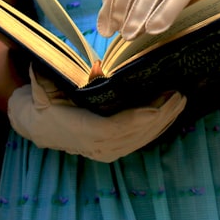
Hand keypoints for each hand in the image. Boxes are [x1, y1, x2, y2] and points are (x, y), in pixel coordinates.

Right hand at [7, 66, 186, 161]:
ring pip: (142, 139)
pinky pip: (140, 141)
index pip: (116, 128)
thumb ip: (43, 79)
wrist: (39, 126)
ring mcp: (107, 152)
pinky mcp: (114, 152)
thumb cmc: (43, 102)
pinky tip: (171, 114)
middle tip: (179, 95)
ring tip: (180, 101)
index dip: (139, 118)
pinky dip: (157, 128)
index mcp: (82, 131)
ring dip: (165, 121)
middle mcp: (98, 146)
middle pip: (136, 134)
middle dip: (162, 115)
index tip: (159, 104)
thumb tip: (41, 67)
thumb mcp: (41, 88)